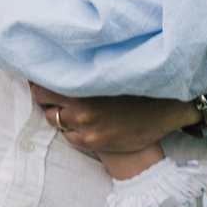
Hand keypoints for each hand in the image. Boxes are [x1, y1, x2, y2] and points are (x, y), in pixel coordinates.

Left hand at [29, 85, 196, 157]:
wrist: (167, 107)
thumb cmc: (136, 83)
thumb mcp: (106, 70)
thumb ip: (80, 69)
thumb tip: (56, 66)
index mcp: (80, 81)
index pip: (39, 83)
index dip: (40, 80)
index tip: (43, 78)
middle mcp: (78, 103)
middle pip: (41, 99)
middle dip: (47, 98)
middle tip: (58, 95)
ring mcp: (85, 124)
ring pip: (54, 119)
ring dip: (61, 115)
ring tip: (78, 110)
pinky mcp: (94, 141)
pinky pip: (69, 138)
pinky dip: (74, 131)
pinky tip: (88, 124)